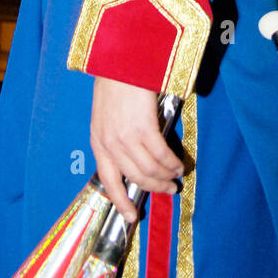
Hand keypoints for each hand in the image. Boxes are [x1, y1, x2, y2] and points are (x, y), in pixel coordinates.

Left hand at [90, 77, 183, 222]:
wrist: (122, 59)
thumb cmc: (116, 83)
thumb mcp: (106, 115)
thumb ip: (115, 136)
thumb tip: (136, 157)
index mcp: (98, 142)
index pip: (108, 181)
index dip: (121, 201)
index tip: (131, 217)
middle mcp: (110, 143)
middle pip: (135, 178)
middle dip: (154, 188)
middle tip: (169, 190)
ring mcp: (126, 136)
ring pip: (150, 169)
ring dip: (166, 177)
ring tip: (176, 176)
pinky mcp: (144, 127)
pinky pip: (161, 154)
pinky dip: (172, 163)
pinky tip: (179, 163)